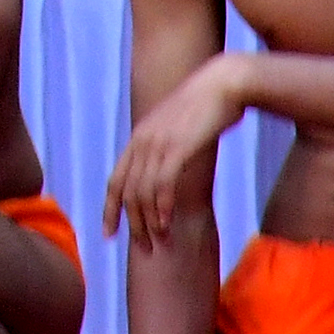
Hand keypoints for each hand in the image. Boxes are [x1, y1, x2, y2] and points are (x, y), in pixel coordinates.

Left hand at [112, 58, 246, 239]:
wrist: (223, 84)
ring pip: (142, 193)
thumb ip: (166, 150)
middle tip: (145, 249)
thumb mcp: (177, 130)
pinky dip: (162, 208)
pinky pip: (161, 185)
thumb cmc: (206, 109)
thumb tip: (165, 174)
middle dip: (133, 225)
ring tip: (162, 242)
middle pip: (126, 192)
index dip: (109, 210)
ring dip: (150, 223)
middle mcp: (142, 141)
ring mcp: (157, 143)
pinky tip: (168, 223)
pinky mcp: (177, 147)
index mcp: (138, 138)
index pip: (115, 180)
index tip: (109, 235)